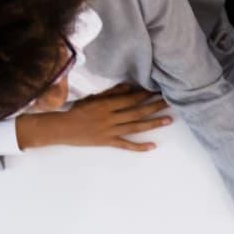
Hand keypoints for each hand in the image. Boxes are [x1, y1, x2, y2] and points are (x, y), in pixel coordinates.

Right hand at [17, 84, 170, 151]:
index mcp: (106, 104)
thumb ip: (111, 93)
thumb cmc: (77, 111)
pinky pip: (126, 145)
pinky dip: (139, 147)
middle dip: (155, 106)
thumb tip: (129, 87)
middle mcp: (110, 117)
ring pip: (135, 127)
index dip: (145, 94)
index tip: (158, 90)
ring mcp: (110, 131)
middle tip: (171, 101)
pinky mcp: (108, 142)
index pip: (130, 98)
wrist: (62, 128)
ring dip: (153, 123)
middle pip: (137, 111)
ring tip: (169, 119)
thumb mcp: (92, 98)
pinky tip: (152, 146)